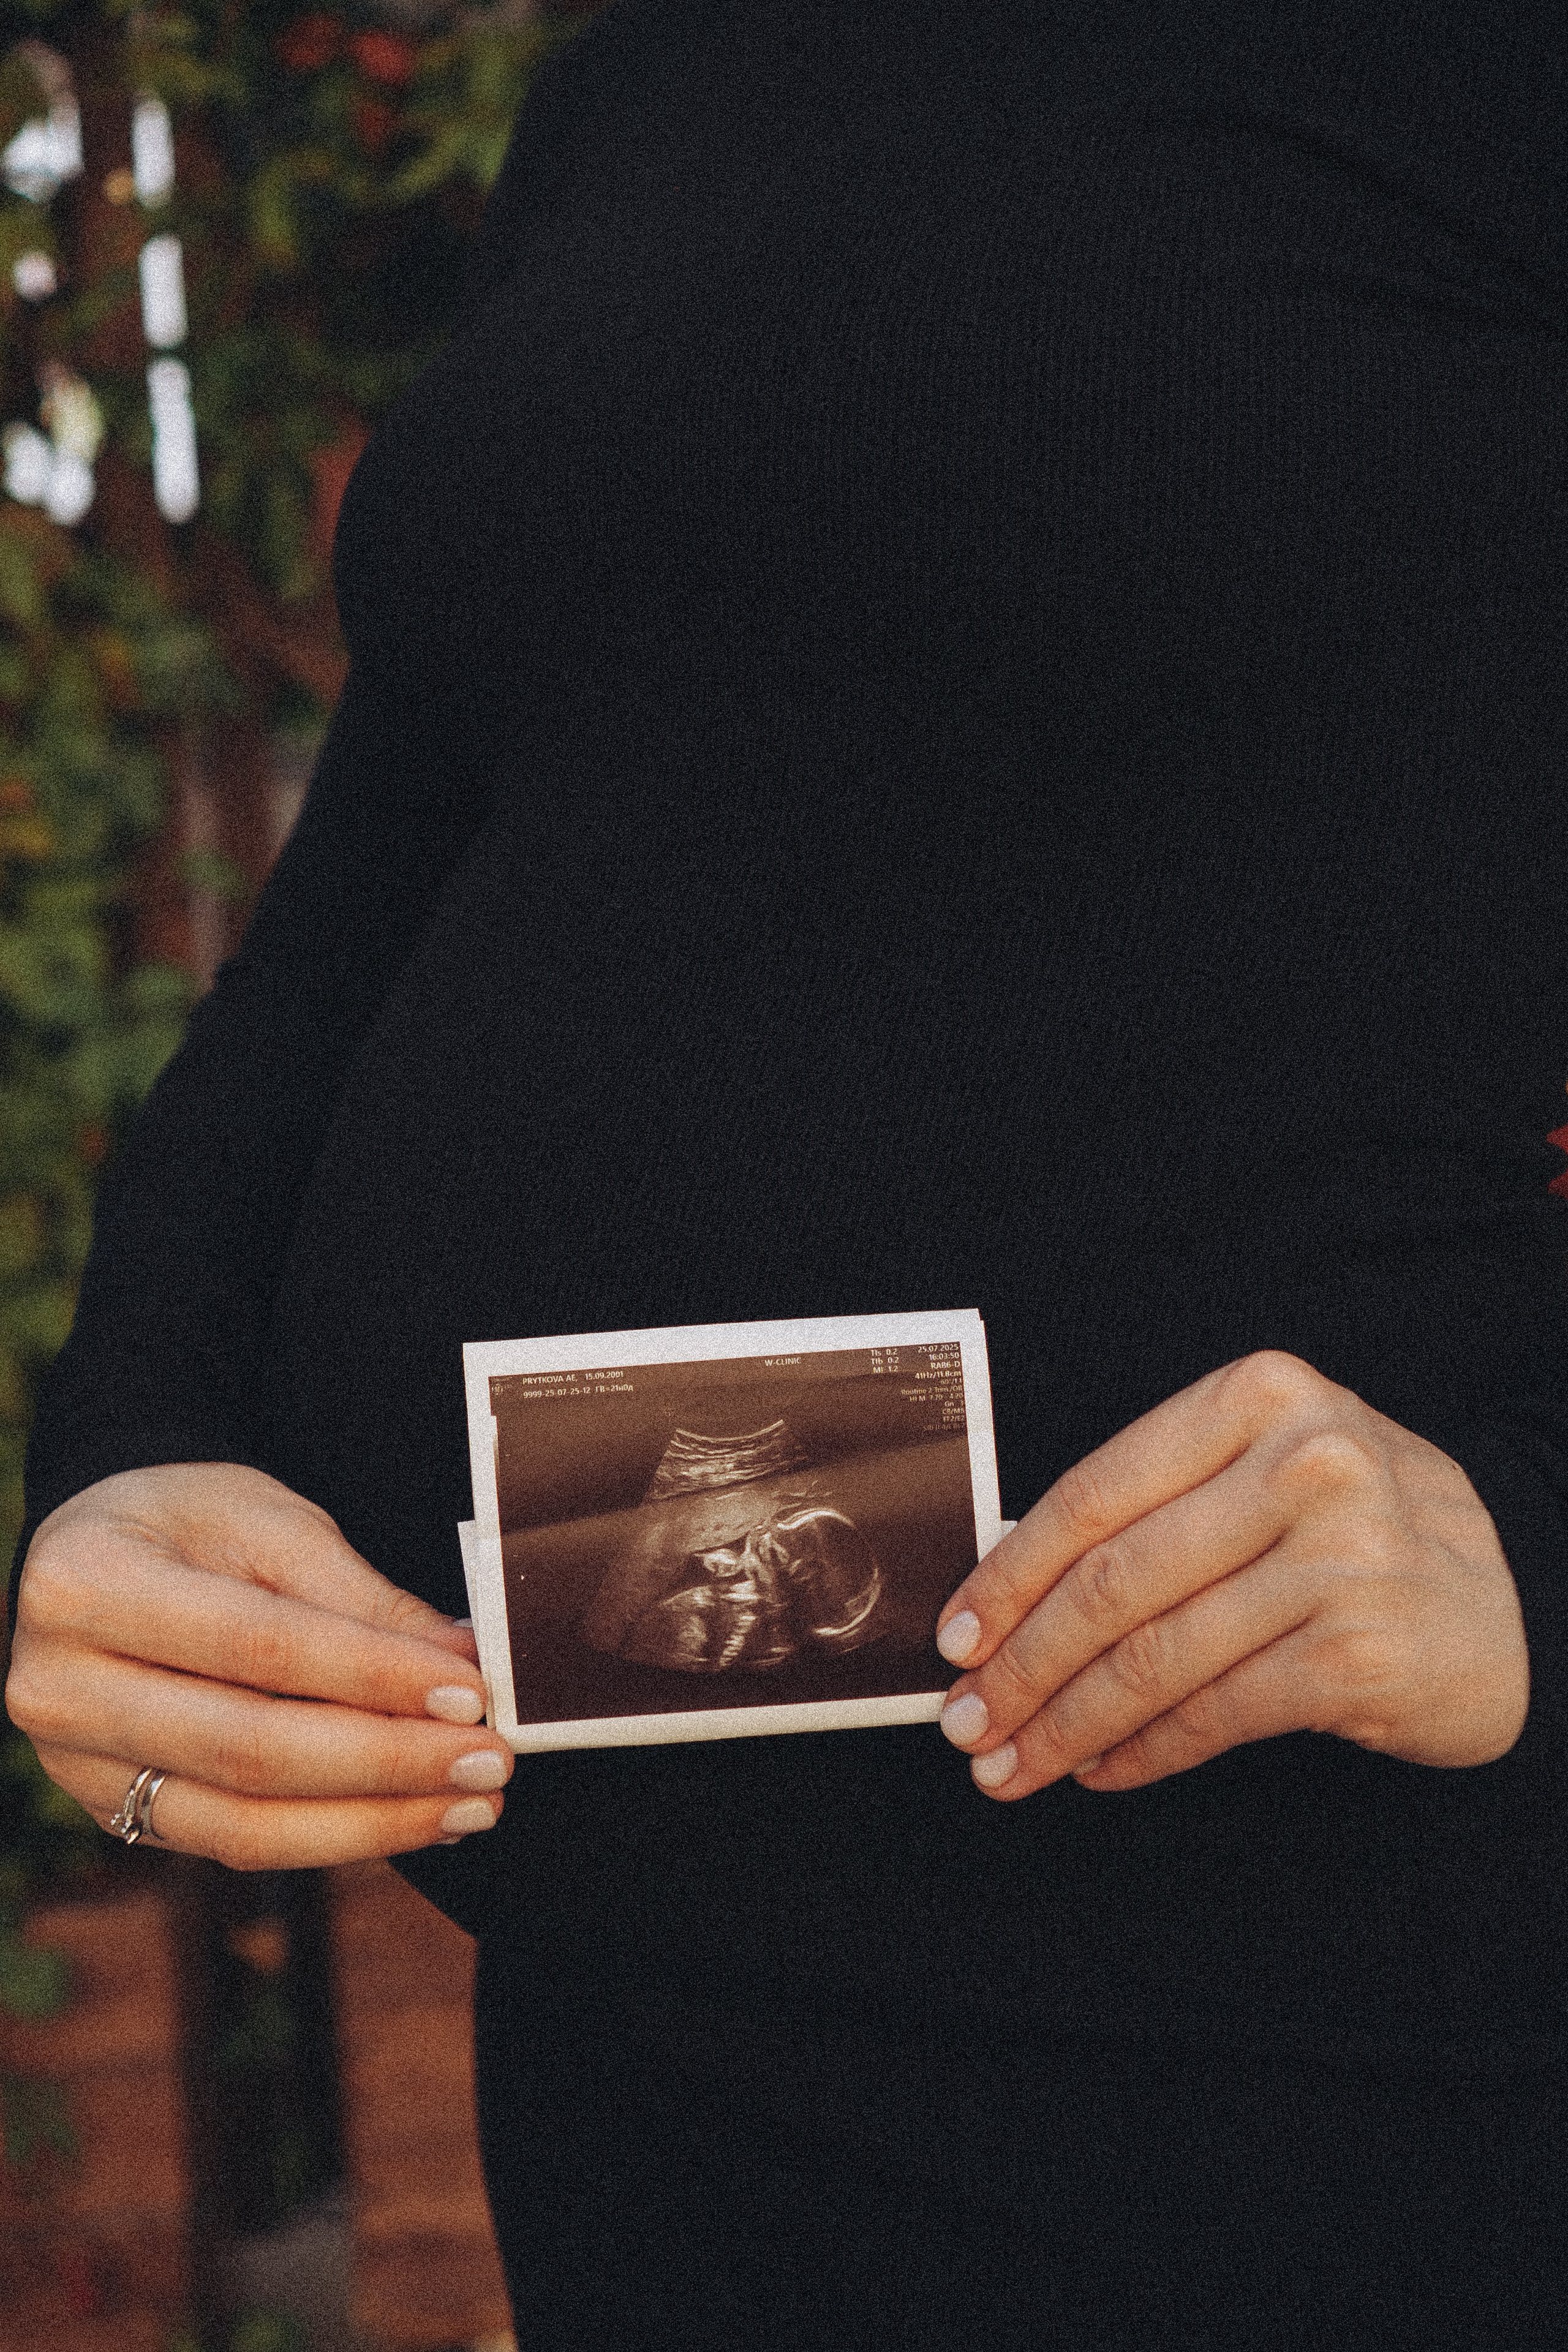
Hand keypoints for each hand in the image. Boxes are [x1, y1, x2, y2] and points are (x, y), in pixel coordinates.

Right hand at [6, 1464, 513, 1866]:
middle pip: (249, 1748)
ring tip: (470, 1804)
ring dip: (372, 1823)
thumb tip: (466, 1666)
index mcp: (86, 1584)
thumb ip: (361, 1600)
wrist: (102, 1551)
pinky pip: (234, 1843)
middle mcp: (60, 1688)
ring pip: (243, 1822)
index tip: (472, 1692)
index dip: (373, 1674)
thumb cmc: (191, 1521)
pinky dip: (333, 1836)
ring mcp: (77, 1766)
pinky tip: (412, 1817)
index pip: (259, 1645)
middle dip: (387, 1762)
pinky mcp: (114, 1812)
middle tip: (491, 1760)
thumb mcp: (271, 1523)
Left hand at [935, 1351, 1528, 1800]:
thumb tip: (1007, 1599)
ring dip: (1065, 1723)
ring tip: (1012, 1763)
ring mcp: (1339, 1558)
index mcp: (1262, 1395)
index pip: (1095, 1493)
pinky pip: (1213, 1713)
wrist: (1520, 1603)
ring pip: (1154, 1657)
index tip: (956, 1637)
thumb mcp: (1271, 1474)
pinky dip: (1142, 1751)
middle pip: (1113, 1581)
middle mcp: (1306, 1462)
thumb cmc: (1361, 1534)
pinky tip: (1101, 1771)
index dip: (1008, 1575)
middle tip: (967, 1723)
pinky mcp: (1359, 1653)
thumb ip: (1161, 1507)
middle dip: (1022, 1665)